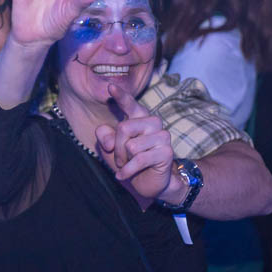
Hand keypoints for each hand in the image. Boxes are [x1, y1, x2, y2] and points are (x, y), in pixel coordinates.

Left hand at [95, 85, 175, 205]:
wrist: (148, 184)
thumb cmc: (129, 162)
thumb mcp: (111, 149)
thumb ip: (104, 138)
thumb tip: (106, 137)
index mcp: (140, 118)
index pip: (130, 105)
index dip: (121, 96)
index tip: (110, 87)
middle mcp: (153, 123)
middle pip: (124, 128)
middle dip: (117, 148)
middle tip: (120, 159)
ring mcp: (162, 136)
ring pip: (131, 145)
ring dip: (124, 161)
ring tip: (128, 165)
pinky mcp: (166, 152)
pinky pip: (138, 159)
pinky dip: (127, 171)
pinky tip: (123, 175)